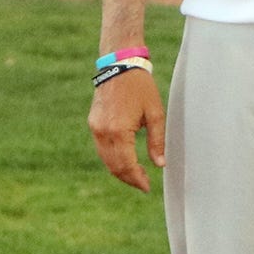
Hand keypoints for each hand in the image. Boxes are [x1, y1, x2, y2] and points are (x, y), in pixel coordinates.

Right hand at [87, 66, 166, 192]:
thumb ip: (157, 140)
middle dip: (128, 178)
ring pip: (105, 159)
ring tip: (136, 175)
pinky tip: (125, 160)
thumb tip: (160, 164)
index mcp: (119, 130)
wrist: (119, 65)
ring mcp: (95, 128)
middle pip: (113, 166)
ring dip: (119, 170)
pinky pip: (101, 148)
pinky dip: (112, 158)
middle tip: (143, 185)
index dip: (137, 179)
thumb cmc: (141, 87)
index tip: (147, 187)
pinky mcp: (93, 123)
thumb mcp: (156, 113)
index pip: (126, 165)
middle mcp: (103, 132)